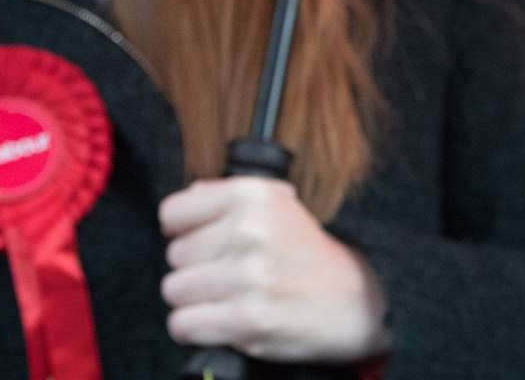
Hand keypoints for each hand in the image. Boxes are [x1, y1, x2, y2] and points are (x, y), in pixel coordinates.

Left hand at [159, 176, 390, 362]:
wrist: (352, 300)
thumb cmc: (307, 253)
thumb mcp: (277, 203)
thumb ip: (226, 195)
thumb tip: (186, 199)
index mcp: (252, 195)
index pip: (172, 212)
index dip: (181, 231)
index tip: (200, 241)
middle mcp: (248, 230)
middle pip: (174, 255)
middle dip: (193, 268)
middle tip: (223, 274)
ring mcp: (248, 276)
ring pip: (174, 291)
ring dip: (193, 300)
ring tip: (222, 298)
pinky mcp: (248, 319)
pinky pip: (184, 324)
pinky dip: (194, 329)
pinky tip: (217, 321)